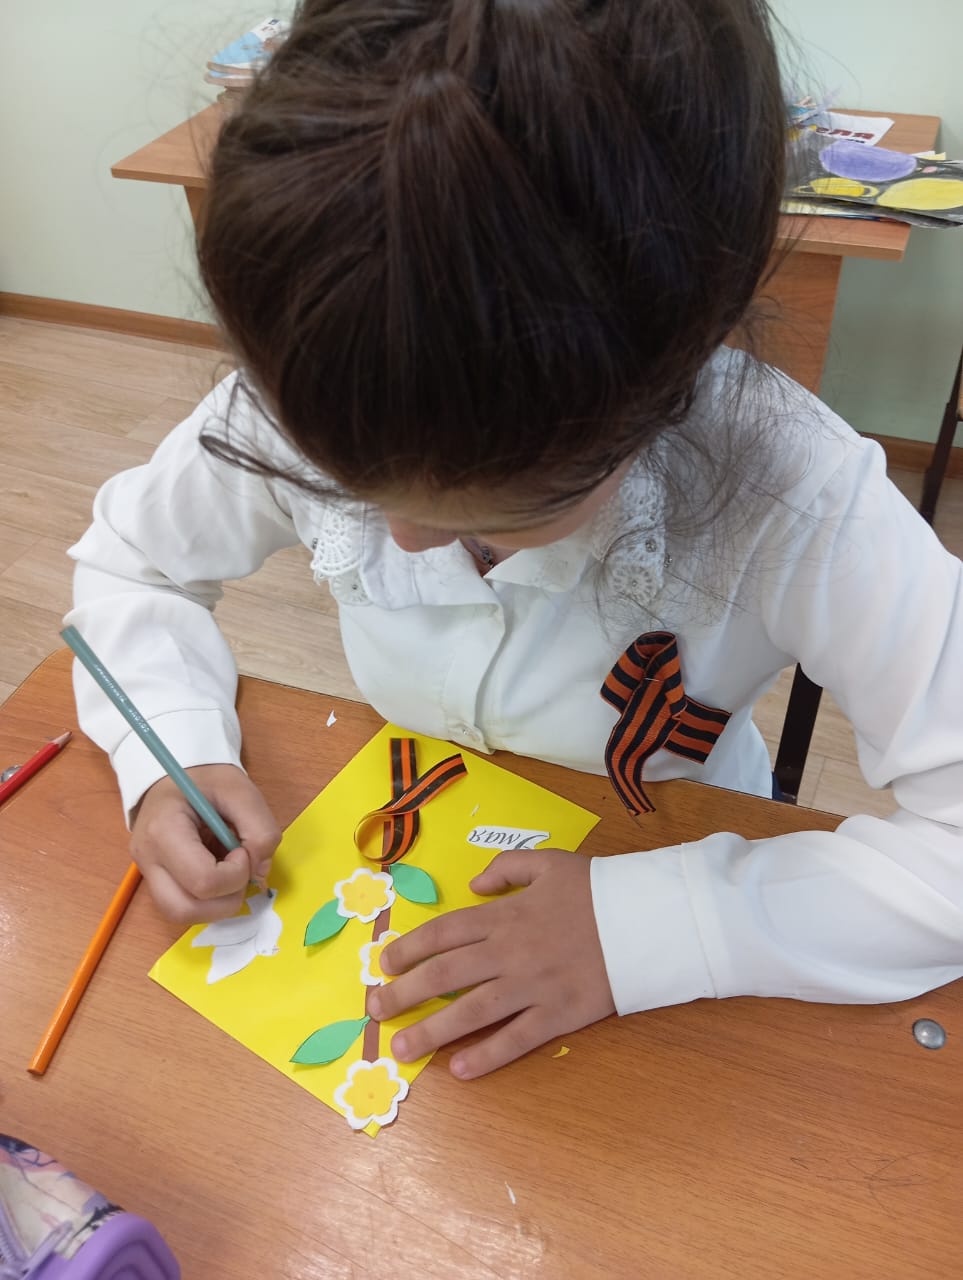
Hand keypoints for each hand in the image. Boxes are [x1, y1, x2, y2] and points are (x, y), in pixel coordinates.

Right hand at [131, 765, 280, 923]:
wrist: (174, 774)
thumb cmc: (206, 779)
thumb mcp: (242, 791)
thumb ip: (261, 829)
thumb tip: (260, 870)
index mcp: (164, 830)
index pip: (202, 881)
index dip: (235, 875)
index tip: (243, 850)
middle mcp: (148, 858)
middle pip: (184, 910)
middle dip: (225, 900)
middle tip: (239, 870)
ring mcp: (146, 872)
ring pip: (180, 915)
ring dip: (216, 905)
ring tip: (230, 873)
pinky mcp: (154, 880)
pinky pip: (181, 906)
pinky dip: (207, 900)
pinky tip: (218, 874)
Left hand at [368, 849, 614, 1077]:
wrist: (646, 918)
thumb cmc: (597, 889)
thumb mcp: (549, 863)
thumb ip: (507, 868)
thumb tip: (473, 884)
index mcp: (506, 915)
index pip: (444, 932)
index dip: (409, 948)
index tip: (384, 963)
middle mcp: (510, 951)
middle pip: (446, 973)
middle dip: (405, 992)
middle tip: (375, 1010)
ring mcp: (533, 985)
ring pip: (472, 1010)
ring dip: (432, 1030)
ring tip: (402, 1047)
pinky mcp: (559, 1014)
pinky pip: (517, 1038)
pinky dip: (488, 1054)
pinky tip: (460, 1069)